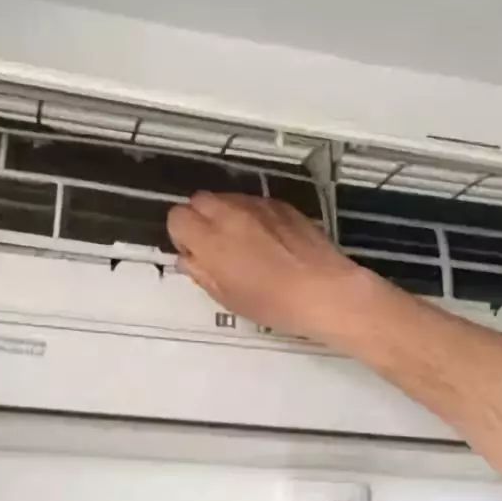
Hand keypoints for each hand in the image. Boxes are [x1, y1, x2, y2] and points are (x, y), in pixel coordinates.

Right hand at [167, 192, 388, 344]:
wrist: (324, 290)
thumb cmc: (272, 303)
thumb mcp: (227, 298)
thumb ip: (201, 272)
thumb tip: (188, 258)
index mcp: (211, 239)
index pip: (177, 217)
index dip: (181, 235)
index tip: (194, 252)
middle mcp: (230, 213)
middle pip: (198, 200)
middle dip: (200, 218)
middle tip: (214, 246)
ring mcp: (258, 205)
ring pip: (227, 197)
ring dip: (225, 214)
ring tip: (243, 242)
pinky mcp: (282, 204)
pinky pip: (254, 202)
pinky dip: (251, 214)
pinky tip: (268, 239)